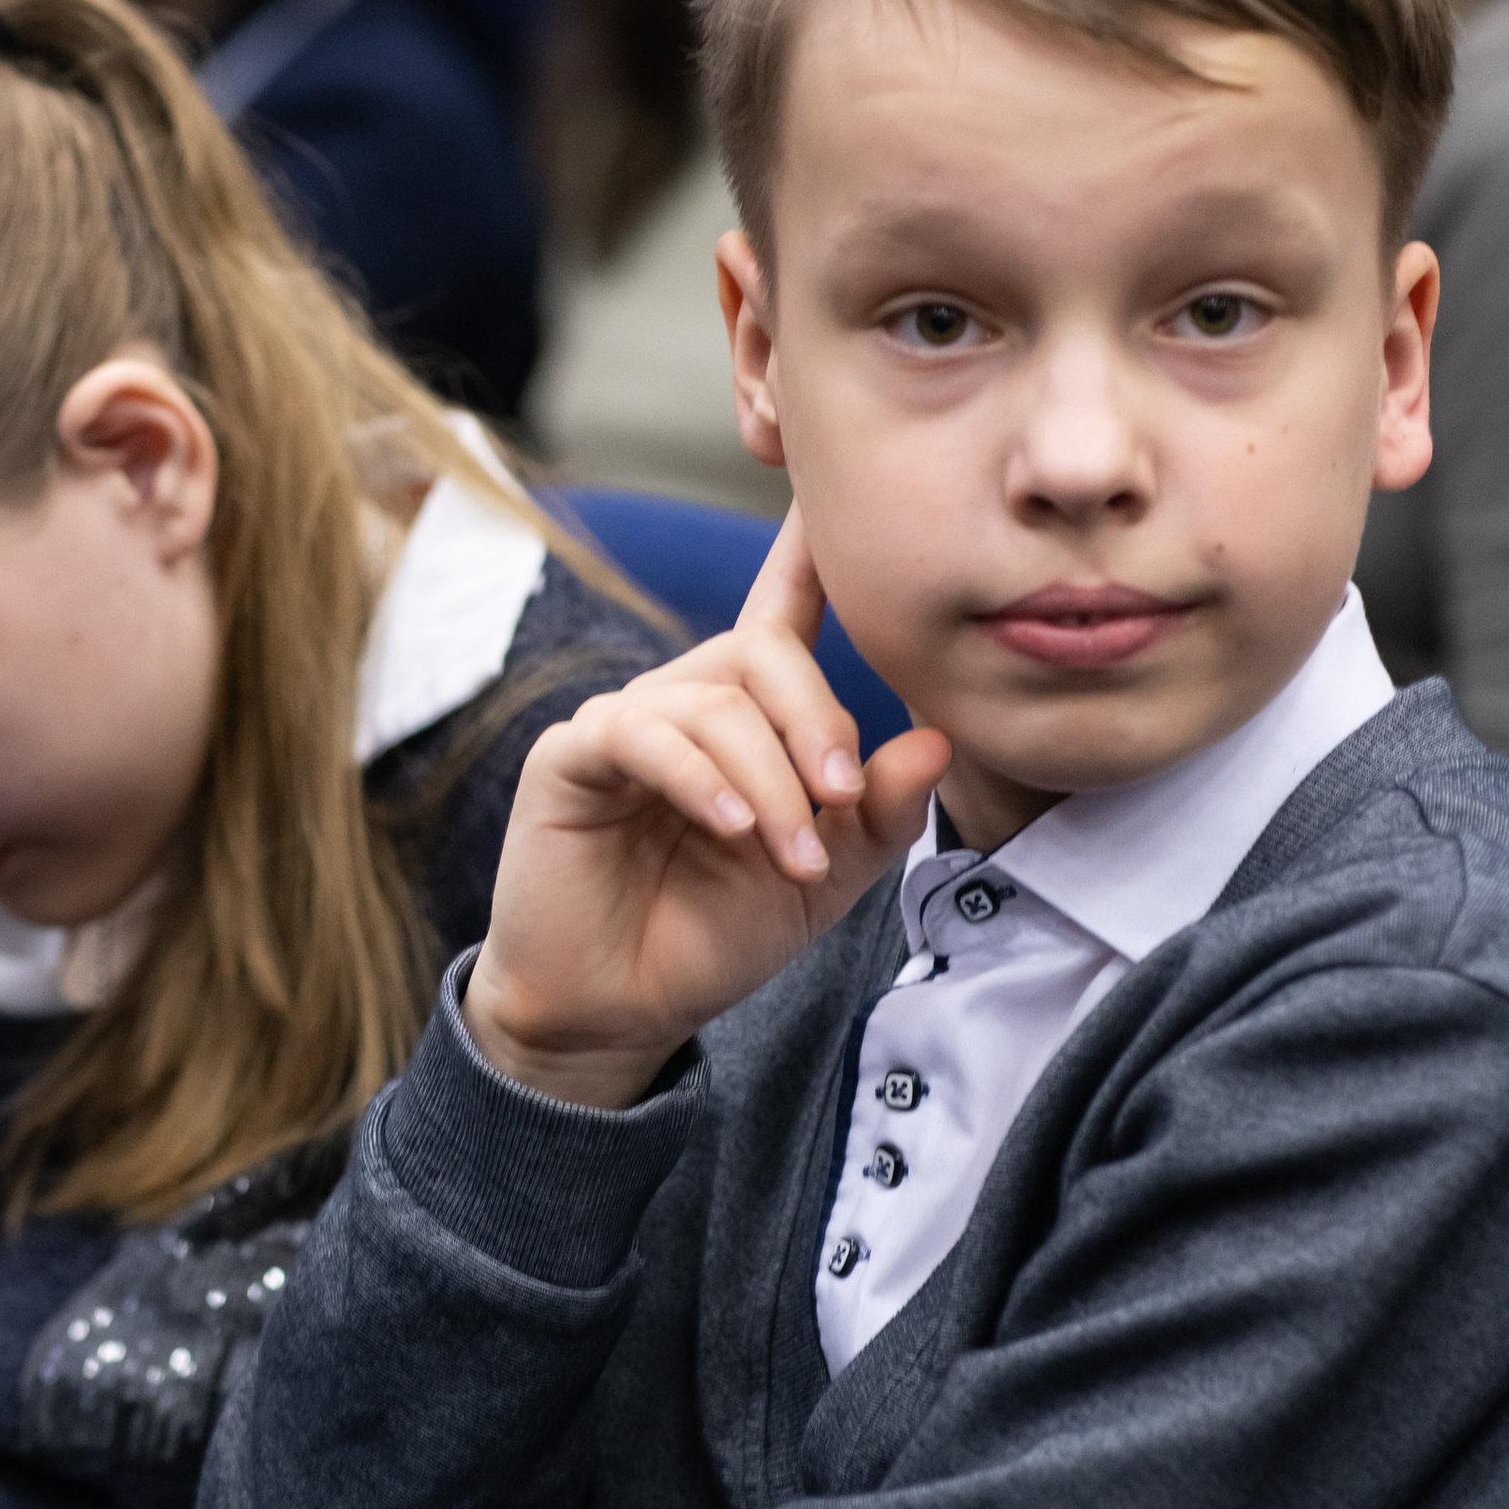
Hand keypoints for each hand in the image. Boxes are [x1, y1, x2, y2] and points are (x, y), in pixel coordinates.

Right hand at [467, 509, 950, 1106]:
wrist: (618, 1010)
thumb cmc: (711, 936)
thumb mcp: (824, 878)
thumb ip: (880, 814)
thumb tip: (937, 740)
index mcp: (744, 718)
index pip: (781, 613)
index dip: (805, 554)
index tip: (830, 498)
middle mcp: (683, 701)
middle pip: (760, 652)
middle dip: (817, 721)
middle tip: (845, 796)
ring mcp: (623, 723)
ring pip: (714, 702)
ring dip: (770, 780)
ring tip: (792, 855)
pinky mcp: (572, 757)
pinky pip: (642, 734)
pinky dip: (700, 778)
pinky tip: (732, 827)